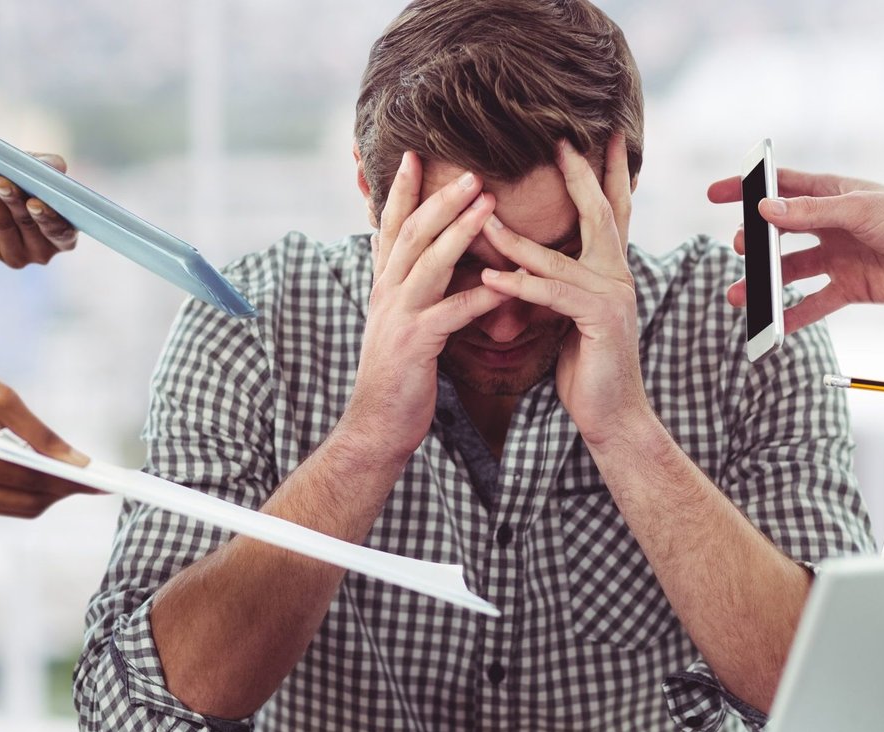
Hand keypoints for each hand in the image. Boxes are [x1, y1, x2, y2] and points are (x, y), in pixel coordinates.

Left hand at [0, 156, 78, 267]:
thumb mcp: (42, 171)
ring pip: (3, 222)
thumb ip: (53, 168)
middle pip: (27, 224)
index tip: (34, 202)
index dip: (48, 218)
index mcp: (64, 237)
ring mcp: (16, 254)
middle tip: (1, 182)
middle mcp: (43, 251)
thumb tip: (56, 167)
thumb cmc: (26, 182)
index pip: (61, 233)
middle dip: (14, 200)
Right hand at [0, 361, 97, 517]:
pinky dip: (30, 493)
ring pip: (20, 509)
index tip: (100, 481)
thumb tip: (78, 462)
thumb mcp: (3, 397)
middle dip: (63, 491)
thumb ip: (41, 433)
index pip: (29, 479)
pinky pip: (6, 505)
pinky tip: (48, 476)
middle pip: (27, 502)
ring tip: (76, 478)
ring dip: (50, 495)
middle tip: (94, 480)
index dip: (68, 482)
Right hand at [339, 152, 507, 459]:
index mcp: (384, 285)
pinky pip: (452, 313)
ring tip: (489, 204)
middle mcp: (386, 293)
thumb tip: (413, 255)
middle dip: (440, 198)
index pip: (392, 227)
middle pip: (412, 233)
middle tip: (471, 169)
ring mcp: (398, 317)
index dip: (402, 190)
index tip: (415, 155)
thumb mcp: (398, 321)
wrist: (376, 424)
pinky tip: (507, 284)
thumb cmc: (398, 374)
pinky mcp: (415, 345)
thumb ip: (407, 287)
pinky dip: (481, 296)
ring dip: (459, 231)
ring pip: (429, 263)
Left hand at [480, 136, 648, 446]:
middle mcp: (618, 276)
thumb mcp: (569, 315)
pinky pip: (552, 294)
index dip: (605, 173)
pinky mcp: (599, 321)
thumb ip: (558, 283)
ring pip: (559, 256)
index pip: (610, 211)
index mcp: (611, 271)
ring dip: (516, 238)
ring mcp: (613, 296)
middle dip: (580, 175)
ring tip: (482, 217)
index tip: (598, 136)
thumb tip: (528, 259)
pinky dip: (520, 285)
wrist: (612, 415)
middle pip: (600, 213)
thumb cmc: (587, 367)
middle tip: (560, 140)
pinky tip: (490, 278)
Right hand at [706, 170, 883, 331]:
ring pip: (790, 272)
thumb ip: (810, 212)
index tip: (715, 194)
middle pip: (779, 233)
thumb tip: (764, 211)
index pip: (779, 187)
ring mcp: (838, 257)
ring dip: (765, 284)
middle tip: (740, 249)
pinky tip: (773, 326)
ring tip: (740, 296)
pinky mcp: (850, 287)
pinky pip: (814, 304)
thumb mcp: (859, 210)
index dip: (746, 189)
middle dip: (754, 243)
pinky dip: (793, 316)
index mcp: (831, 194)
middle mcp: (830, 225)